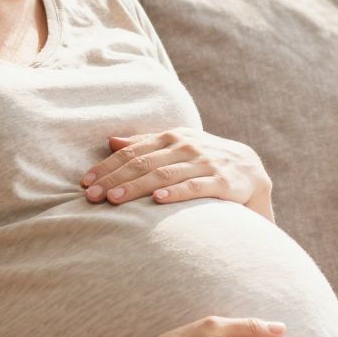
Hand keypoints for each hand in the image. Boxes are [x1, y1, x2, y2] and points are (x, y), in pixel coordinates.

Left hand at [82, 128, 273, 219]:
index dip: (107, 166)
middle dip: (114, 180)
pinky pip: (195, 186)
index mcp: (172, 137)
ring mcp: (204, 163)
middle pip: (143, 163)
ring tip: (114, 199)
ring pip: (164, 174)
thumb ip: (146, 144)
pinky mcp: (221, 181)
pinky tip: (157, 199)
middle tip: (91, 196)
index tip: (86, 182)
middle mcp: (186, 146)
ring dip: (136, 187)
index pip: (133, 151)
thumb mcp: (177, 146)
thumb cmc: (205, 159)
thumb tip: (111, 141)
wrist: (251, 170)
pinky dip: (175, 192)